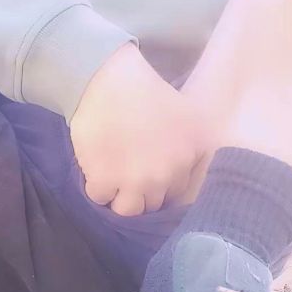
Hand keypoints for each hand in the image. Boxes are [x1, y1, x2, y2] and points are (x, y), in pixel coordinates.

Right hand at [70, 43, 204, 215]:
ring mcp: (136, 181)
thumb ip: (194, 149)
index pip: (177, 192)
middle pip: (153, 204)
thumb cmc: (148, 92)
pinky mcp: (105, 181)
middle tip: (130, 175)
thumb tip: (186, 173)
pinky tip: (97, 167)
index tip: (149, 174)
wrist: (111, 81)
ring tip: (114, 179)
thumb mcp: (190, 115)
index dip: (161, 185)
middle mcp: (166, 175)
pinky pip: (100, 198)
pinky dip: (97, 187)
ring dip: (120, 197)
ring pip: (128, 209)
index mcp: (189, 158)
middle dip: (142, 193)